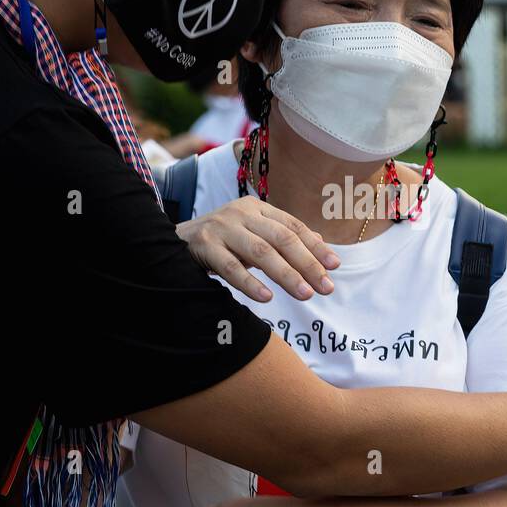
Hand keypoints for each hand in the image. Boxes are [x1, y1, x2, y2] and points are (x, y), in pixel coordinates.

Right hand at [176, 197, 339, 302]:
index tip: (334, 266)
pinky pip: (230, 267)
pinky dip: (250, 283)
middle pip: (281, 238)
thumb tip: (321, 246)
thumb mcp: (252, 235)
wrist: (171, 241)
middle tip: (325, 286)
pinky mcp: (204, 246)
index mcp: (256, 208)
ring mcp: (221, 228)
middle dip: (307, 263)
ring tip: (305, 294)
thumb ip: (283, 239)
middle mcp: (241, 213)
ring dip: (285, 274)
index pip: (293, 226)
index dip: (315, 246)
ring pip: (260, 252)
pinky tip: (266, 298)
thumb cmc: (220, 242)